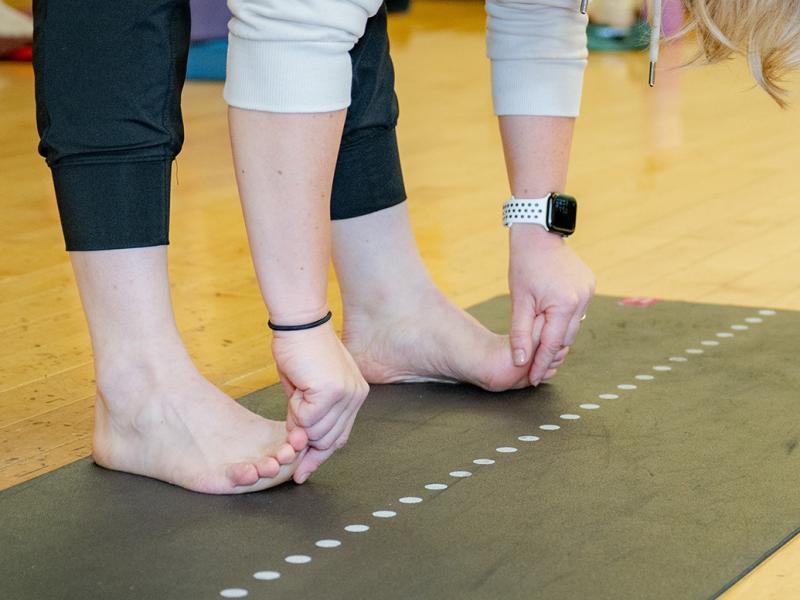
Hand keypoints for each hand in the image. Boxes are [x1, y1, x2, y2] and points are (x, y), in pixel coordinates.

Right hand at [271, 321, 368, 483]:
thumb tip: (302, 444)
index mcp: (355, 395)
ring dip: (297, 419)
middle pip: (327, 440)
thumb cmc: (301, 350)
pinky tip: (297, 388)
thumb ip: (312, 416)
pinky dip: (294, 410)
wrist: (300, 322)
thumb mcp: (309, 389)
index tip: (301, 472)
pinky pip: (305, 420)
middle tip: (290, 422)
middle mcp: (356, 396)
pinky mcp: (332, 392)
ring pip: (315, 433)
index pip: (339, 437)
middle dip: (304, 438)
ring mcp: (346, 395)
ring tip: (297, 392)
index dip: (319, 456)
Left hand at [508, 224, 594, 385]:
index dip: (541, 364)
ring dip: (557, 337)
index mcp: (564, 304)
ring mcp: (588, 291)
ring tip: (540, 350)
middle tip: (535, 369)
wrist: (538, 233)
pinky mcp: (589, 284)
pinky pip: (576, 311)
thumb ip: (520, 333)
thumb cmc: (524, 265)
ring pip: (572, 326)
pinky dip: (563, 320)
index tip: (532, 379)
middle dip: (550, 354)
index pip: (551, 344)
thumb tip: (519, 361)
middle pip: (565, 338)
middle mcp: (582, 299)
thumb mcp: (519, 301)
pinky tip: (551, 326)